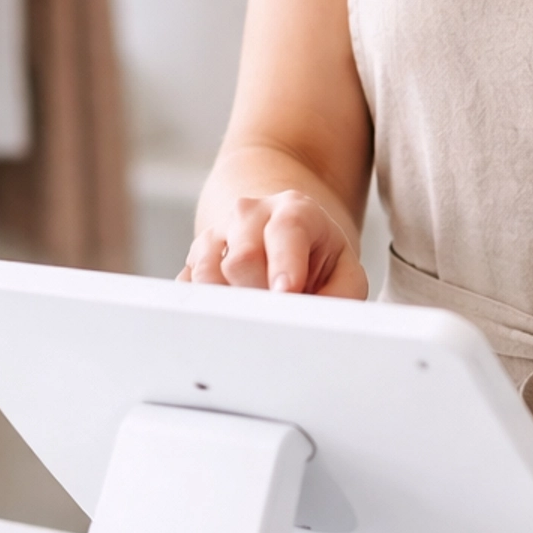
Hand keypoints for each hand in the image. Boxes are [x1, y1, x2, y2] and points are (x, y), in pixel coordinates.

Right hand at [182, 190, 367, 299]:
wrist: (283, 237)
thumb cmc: (317, 260)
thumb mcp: (344, 273)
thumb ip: (341, 295)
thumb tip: (317, 323)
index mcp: (294, 210)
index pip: (286, 229)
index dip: (285, 263)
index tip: (286, 292)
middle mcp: (251, 213)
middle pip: (243, 257)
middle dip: (260, 294)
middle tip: (276, 311)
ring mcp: (217, 232)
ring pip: (207, 273)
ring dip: (230, 303)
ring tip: (254, 311)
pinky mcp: (193, 257)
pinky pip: (188, 286)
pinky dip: (205, 307)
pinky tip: (228, 311)